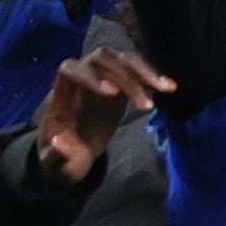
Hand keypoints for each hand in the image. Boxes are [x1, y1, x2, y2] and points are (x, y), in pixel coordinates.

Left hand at [30, 47, 168, 180]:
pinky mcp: (118, 83)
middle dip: (125, 75)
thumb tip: (60, 143)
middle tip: (147, 106)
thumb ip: (57, 157)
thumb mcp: (57, 166)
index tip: (113, 94)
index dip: (90, 76)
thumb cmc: (62, 159)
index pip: (70, 70)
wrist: (72, 154)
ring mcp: (101, 78)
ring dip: (144, 72)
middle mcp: (81, 78)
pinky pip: (134, 70)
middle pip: (101, 59)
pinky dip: (151, 77)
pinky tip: (169, 88)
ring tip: (166, 89)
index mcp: (61, 95)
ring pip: (121, 60)